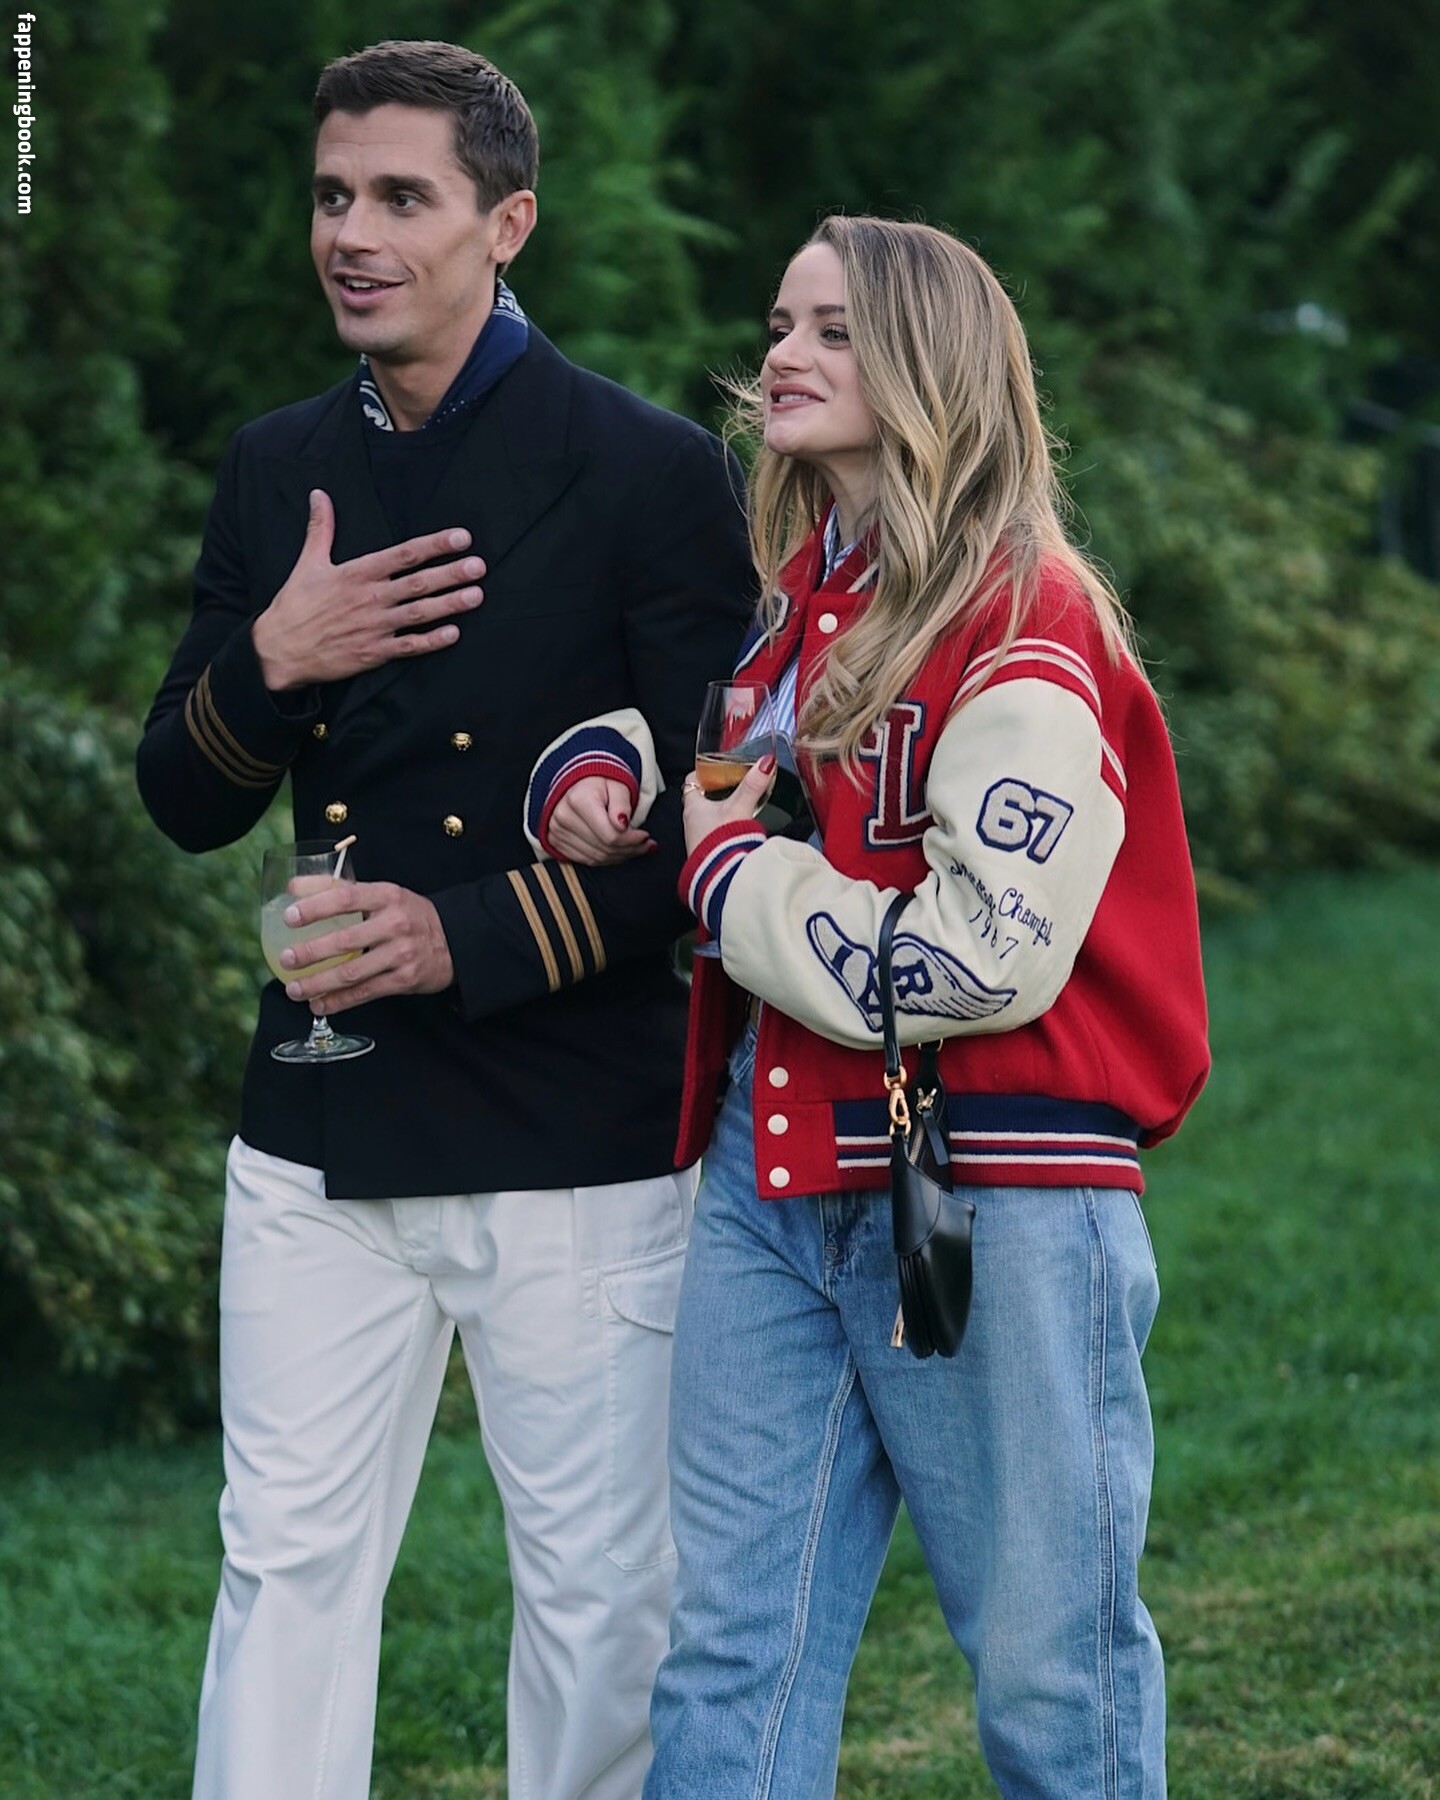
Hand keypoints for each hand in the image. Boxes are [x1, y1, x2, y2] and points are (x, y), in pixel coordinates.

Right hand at [251, 489, 485, 690]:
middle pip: (419, 583)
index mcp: (357, 573)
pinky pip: (409, 646)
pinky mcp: (374, 653)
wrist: (280, 650)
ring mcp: (374, 627)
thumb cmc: (296, 604)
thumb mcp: (308, 562)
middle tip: (479, 565)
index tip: (461, 537)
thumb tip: (319, 494)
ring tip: (477, 595)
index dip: (434, 545)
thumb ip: (321, 528)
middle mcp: (370, 598)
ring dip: (450, 605)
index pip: (403, 554)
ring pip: (420, 613)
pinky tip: (454, 634)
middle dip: (451, 573)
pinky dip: (432, 641)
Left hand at [279, 880, 453, 1013]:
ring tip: (294, 989)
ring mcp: (401, 954)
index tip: (288, 917)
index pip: (345, 898)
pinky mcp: (405, 980)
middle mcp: (395, 924)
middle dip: (310, 952)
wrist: (456, 940)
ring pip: (351, 972)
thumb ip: (340, 889)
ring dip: (318, 983)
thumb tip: (293, 886)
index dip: (315, 907)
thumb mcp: (382, 894)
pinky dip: (338, 1002)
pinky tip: (319, 1005)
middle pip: (345, 940)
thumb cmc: (410, 915)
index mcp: (386, 896)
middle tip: (286, 959)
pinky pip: (365, 992)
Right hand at [547, 776, 654, 864]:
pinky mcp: (557, 841)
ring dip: (620, 857)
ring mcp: (557, 831)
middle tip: (647, 845)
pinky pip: (586, 860)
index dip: (632, 840)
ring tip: (637, 848)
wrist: (578, 783)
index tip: (646, 836)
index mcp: (578, 800)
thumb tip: (622, 824)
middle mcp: (563, 817)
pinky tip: (620, 851)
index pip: (610, 835)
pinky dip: (606, 859)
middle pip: (604, 848)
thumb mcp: (618, 785)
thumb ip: (622, 804)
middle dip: (630, 850)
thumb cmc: (601, 782)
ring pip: (596, 858)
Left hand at [682, 754, 774, 855]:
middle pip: (700, 799)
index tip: (712, 767)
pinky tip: (736, 829)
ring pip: (707, 817)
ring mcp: (697, 838)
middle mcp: (691, 822)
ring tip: (736, 805)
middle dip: (714, 792)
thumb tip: (765, 764)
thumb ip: (753, 785)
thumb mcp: (739, 807)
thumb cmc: (721, 841)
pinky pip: (713, 834)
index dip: (702, 772)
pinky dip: (722, 828)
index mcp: (693, 807)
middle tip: (729, 784)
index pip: (692, 781)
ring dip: (719, 811)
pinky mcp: (707, 852)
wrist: (720, 874)